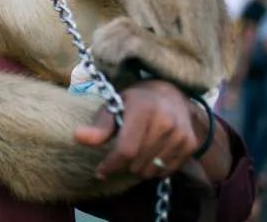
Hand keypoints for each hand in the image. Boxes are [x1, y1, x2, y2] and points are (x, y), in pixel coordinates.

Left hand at [74, 79, 199, 178]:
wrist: (171, 94)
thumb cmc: (135, 102)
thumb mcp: (114, 107)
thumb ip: (98, 126)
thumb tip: (77, 136)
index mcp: (143, 109)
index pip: (126, 150)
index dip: (110, 164)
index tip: (100, 171)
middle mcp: (165, 121)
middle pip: (137, 163)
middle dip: (123, 164)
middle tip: (121, 152)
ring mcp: (180, 134)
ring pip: (151, 170)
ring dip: (138, 167)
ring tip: (137, 150)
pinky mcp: (190, 144)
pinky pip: (165, 171)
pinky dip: (154, 168)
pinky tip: (151, 152)